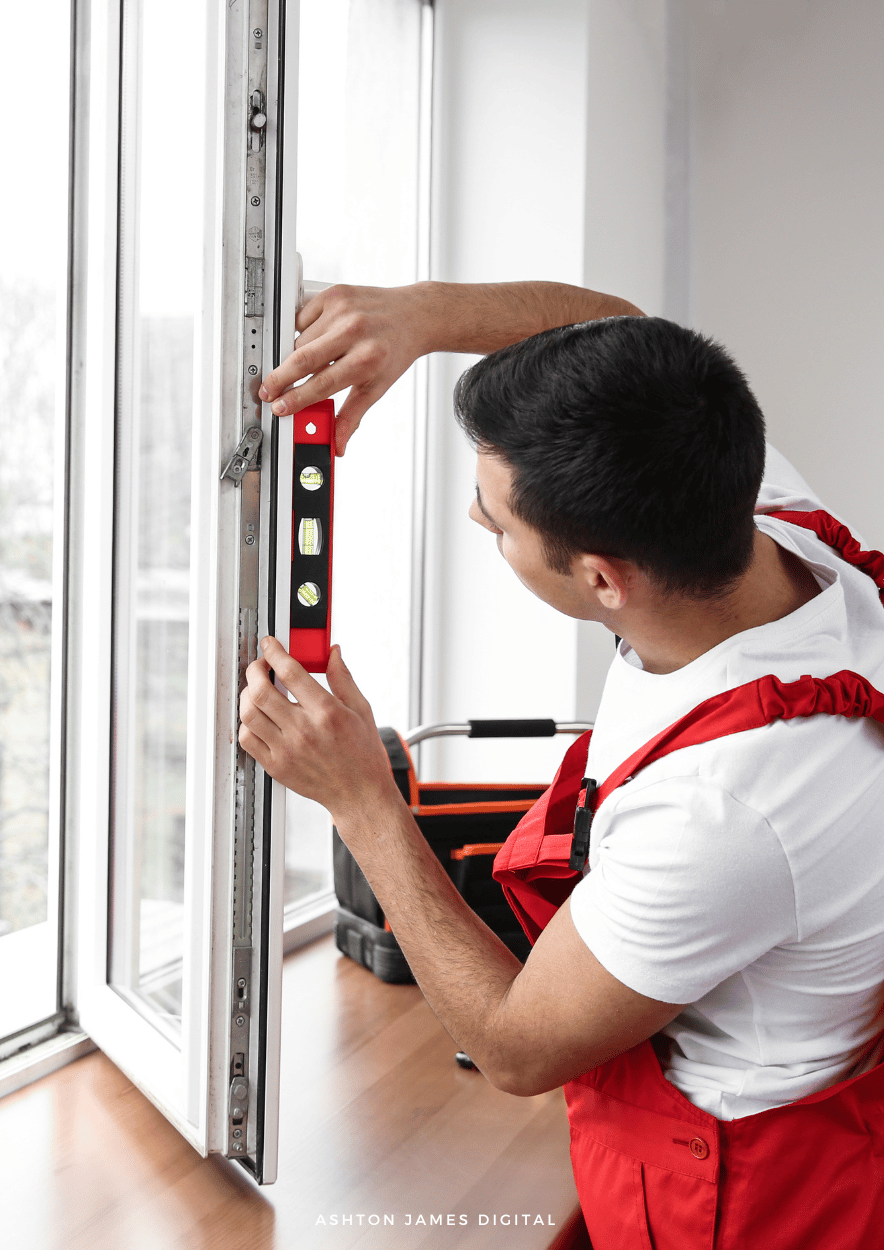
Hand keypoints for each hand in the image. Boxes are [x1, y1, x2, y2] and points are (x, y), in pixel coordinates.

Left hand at [238, 637, 399, 821]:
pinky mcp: (276, 766)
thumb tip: (332, 653)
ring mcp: (287, 750)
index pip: (290, 671)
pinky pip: (247, 739)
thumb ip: (343, 678)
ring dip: (248, 695)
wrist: (360, 794)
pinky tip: (259, 717)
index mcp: (326, 712)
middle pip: (261, 690)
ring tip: (258, 690)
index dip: (274, 651)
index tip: (270, 645)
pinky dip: (247, 723)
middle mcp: (304, 731)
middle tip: (261, 666)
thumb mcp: (361, 709)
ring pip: (249, 714)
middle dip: (255, 670)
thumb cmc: (363, 755)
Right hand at [259, 283, 436, 455]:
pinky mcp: (334, 294)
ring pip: (299, 340)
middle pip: (301, 359)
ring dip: (296, 355)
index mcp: (366, 360)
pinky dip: (303, 331)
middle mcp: (353, 332)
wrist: (413, 316)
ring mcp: (342, 310)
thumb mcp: (377, 388)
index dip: (295, 399)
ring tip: (310, 362)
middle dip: (279, 379)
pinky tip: (318, 337)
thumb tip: (337, 443)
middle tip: (268, 390)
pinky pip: (302, 318)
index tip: (279, 407)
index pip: (321, 384)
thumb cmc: (394, 352)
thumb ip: (352, 416)